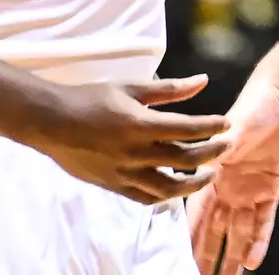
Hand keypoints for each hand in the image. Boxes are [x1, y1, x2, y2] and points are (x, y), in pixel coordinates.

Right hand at [24, 75, 229, 204]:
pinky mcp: (114, 186)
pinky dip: (167, 195)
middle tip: (227, 146)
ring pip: (170, 186)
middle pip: (186, 159)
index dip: (213, 127)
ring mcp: (125, 173)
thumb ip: (170, 89)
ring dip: (196, 181)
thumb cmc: (92, 98)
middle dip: (212, 153)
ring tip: (210, 173)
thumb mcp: (132, 87)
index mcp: (141, 124)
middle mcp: (136, 153)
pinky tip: (178, 188)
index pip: (189, 129)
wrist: (52, 122)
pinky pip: (147, 197)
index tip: (226, 123)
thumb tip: (204, 81)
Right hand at [189, 77, 278, 274]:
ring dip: (232, 257)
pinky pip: (263, 223)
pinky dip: (258, 242)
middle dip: (207, 255)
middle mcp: (228, 189)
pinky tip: (252, 262)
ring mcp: (250, 192)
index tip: (179, 261)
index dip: (189, 239)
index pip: (197, 215)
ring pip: (238, 233)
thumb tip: (204, 164)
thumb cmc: (252, 107)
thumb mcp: (232, 129)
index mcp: (212, 176)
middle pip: (214, 231)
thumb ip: (218, 151)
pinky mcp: (271, 191)